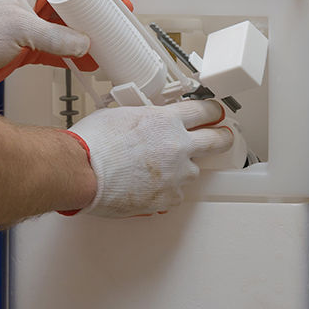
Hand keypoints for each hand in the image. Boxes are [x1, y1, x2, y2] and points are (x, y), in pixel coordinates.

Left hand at [0, 0, 101, 90]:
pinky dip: (74, 57)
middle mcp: (31, 5)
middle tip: (118, 22)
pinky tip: (89, 63)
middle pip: (72, 6)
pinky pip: (58, 51)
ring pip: (67, 30)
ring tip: (110, 45)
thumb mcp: (20, 30)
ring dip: (87, 38)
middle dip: (96, 14)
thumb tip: (84, 43)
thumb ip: (55, 38)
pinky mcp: (27, 49)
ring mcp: (30, 28)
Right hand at [66, 99, 232, 216]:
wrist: (83, 170)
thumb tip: (148, 124)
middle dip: (222, 137)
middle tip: (224, 136)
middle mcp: (177, 146)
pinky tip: (150, 185)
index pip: (202, 111)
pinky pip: (176, 193)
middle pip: (215, 140)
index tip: (216, 112)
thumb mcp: (122, 114)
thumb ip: (145, 119)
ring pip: (192, 170)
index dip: (212, 110)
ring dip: (182, 167)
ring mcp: (176, 174)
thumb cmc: (94, 142)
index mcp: (165, 121)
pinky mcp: (168, 198)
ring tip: (161, 168)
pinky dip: (167, 189)